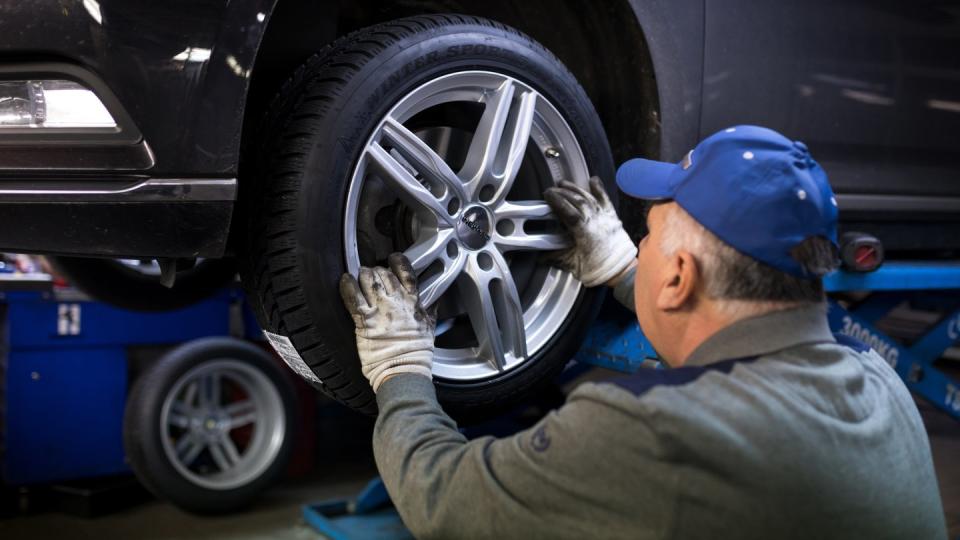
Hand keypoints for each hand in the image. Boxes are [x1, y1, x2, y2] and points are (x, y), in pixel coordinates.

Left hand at [339, 253, 434, 391]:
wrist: (404, 369)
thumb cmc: (417, 352)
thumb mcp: (430, 325)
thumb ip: (431, 308)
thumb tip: (435, 299)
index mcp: (413, 301)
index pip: (405, 272)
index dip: (398, 261)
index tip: (393, 259)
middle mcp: (396, 301)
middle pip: (383, 273)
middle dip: (376, 271)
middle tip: (372, 274)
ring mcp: (379, 309)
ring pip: (367, 279)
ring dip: (362, 275)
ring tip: (360, 277)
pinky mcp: (364, 320)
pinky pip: (352, 296)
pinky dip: (347, 285)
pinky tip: (345, 280)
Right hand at [544, 176, 636, 286]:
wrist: (622, 272)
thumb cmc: (600, 271)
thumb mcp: (573, 266)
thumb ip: (556, 258)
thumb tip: (540, 256)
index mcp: (584, 232)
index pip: (568, 211)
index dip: (557, 201)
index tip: (547, 195)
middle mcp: (596, 221)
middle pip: (577, 200)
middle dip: (562, 192)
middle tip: (551, 189)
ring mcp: (605, 217)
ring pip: (589, 197)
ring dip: (575, 189)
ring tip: (564, 184)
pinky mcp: (612, 217)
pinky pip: (605, 199)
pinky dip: (599, 189)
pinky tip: (593, 180)